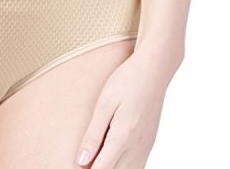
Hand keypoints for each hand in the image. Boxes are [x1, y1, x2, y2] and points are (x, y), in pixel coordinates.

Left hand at [75, 46, 173, 168]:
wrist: (153, 70)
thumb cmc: (126, 82)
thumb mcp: (104, 104)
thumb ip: (93, 135)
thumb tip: (81, 161)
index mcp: (123, 137)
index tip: (76, 167)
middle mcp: (137, 147)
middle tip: (83, 163)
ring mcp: (146, 146)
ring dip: (112, 168)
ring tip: (96, 159)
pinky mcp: (150, 142)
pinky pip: (138, 165)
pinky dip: (125, 167)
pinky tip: (114, 159)